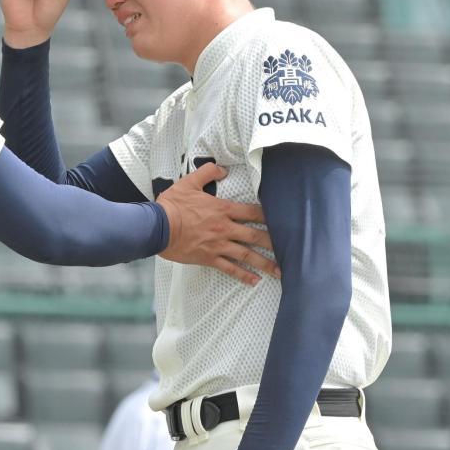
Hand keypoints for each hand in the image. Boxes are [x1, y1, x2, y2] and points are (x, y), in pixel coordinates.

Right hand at [156, 163, 278, 285]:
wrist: (157, 227)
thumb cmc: (172, 205)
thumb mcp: (188, 182)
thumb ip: (207, 173)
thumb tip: (221, 168)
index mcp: (222, 210)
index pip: (252, 212)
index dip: (269, 216)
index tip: (283, 220)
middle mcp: (225, 228)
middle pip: (255, 236)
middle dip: (274, 243)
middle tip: (292, 249)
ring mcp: (218, 245)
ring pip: (247, 255)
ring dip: (265, 263)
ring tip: (281, 272)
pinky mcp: (209, 258)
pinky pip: (229, 268)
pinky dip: (243, 275)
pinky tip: (255, 281)